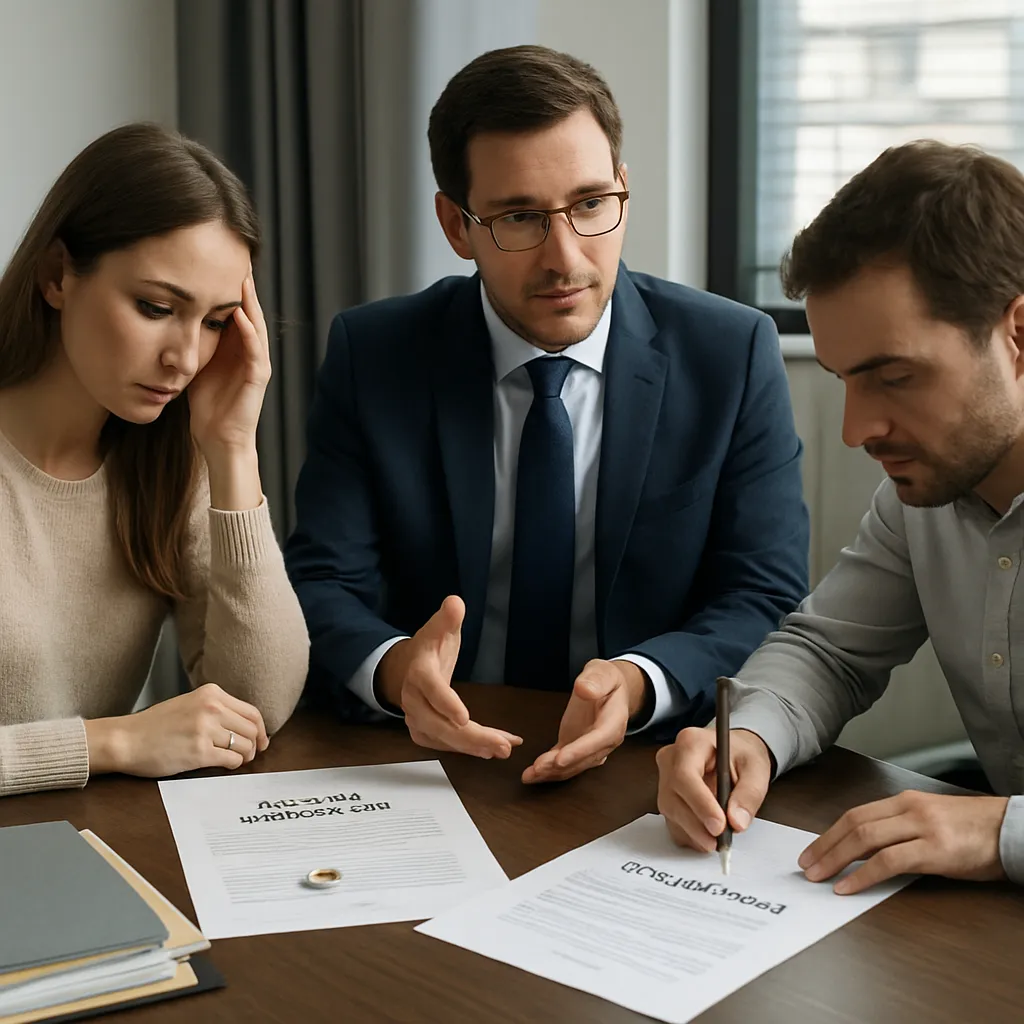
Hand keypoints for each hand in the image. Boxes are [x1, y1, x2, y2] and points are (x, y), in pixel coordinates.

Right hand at [85, 683, 268, 777]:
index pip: (252, 711)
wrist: (126, 739)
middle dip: (255, 744)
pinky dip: (233, 764)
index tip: (261, 739)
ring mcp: (206, 729)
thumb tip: (246, 725)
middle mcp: (212, 708)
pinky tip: (224, 764)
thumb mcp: (190, 704)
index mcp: (211, 693)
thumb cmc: (155, 725)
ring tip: (237, 759)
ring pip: (245, 745)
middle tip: (250, 753)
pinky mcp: (199, 752)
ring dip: (245, 756)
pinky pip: (232, 759)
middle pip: (252, 729)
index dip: (261, 729)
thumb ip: (217, 709)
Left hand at [188, 274, 270, 457]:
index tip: (216, 262)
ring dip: (250, 302)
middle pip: (249, 311)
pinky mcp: (258, 378)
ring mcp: (257, 364)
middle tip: (235, 258)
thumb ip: (192, 342)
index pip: (235, 310)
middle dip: (243, 287)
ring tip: (241, 277)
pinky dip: (248, 330)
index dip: (227, 287)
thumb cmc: (207, 406)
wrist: (218, 439)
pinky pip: (255, 349)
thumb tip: (167, 318)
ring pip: (256, 325)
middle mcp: (250, 352)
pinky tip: (239, 313)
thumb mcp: (196, 364)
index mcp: (236, 348)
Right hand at [376, 596, 522, 758]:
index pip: (432, 691)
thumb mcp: (438, 628)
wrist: (404, 669)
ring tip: (505, 749)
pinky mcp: (424, 732)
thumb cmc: (428, 648)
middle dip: (471, 738)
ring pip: (445, 739)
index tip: (465, 718)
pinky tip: (493, 749)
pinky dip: (470, 749)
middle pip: (440, 725)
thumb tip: (455, 603)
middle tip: (502, 745)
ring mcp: (417, 719)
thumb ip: (448, 617)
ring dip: (475, 747)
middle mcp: (415, 701)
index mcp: (420, 674)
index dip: (447, 705)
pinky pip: (446, 745)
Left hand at [522, 660, 644, 783]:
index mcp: (615, 721)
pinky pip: (564, 762)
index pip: (599, 739)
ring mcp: (590, 747)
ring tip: (530, 775)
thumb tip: (584, 689)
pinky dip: (549, 770)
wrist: (612, 688)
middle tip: (538, 768)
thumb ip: (595, 680)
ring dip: (552, 772)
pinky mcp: (576, 747)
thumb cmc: (607, 679)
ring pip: (573, 765)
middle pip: (584, 758)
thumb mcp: (603, 672)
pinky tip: (532, 775)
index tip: (560, 758)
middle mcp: (605, 740)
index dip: (580, 751)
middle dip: (561, 766)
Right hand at [656, 726, 771, 851]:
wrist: (734, 756)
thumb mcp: (756, 769)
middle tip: (721, 841)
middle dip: (697, 825)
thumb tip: (737, 821)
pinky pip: (672, 823)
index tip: (719, 825)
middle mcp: (671, 759)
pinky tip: (708, 835)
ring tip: (719, 839)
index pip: (685, 775)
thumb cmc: (742, 756)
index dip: (700, 803)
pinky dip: (691, 835)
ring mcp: (664, 779)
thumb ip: (749, 794)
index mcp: (691, 742)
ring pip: (671, 813)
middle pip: (673, 797)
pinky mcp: (666, 798)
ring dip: (694, 833)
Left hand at [798, 791, 1009, 893]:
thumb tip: (864, 849)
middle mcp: (909, 809)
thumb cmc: (972, 829)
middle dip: (824, 846)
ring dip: (835, 860)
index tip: (811, 850)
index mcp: (904, 801)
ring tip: (818, 877)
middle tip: (806, 865)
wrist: (1011, 829)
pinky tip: (847, 886)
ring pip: (865, 840)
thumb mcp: (929, 820)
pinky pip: (888, 862)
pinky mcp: (935, 850)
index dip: (829, 833)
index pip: (855, 814)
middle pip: (854, 824)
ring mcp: (921, 828)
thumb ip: (898, 828)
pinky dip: (862, 875)